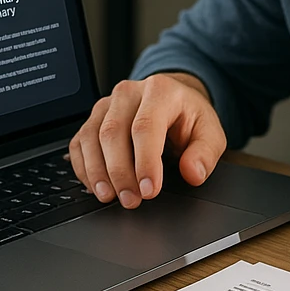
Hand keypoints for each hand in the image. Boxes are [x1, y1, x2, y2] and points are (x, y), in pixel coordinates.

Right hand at [68, 73, 226, 208]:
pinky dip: (83, 167)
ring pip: (91, 137)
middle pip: (113, 132)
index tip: (150, 191)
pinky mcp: (93, 118)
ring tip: (110, 197)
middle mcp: (128, 93)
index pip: (146, 126)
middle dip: (120, 172)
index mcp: (160, 90)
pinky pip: (79, 143)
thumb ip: (205, 153)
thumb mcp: (210, 133)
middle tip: (131, 200)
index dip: (145, 162)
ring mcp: (107, 104)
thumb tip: (193, 173)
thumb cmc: (189, 118)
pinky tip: (96, 186)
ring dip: (97, 172)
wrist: (173, 101)